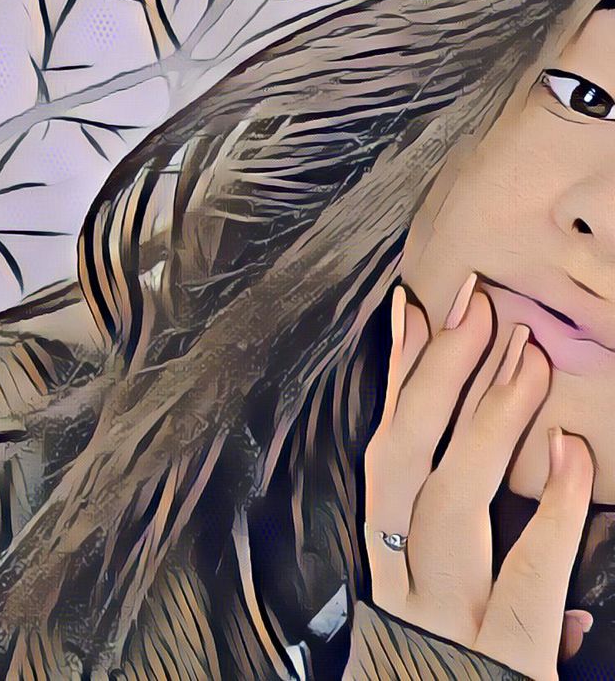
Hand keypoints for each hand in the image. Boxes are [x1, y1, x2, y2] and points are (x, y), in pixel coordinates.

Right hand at [364, 274, 594, 680]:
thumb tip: (560, 517)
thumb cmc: (456, 677)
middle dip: (435, 378)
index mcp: (389, 566)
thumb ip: (499, 572)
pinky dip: (547, 512)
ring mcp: (445, 621)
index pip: (383, 452)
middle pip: (404, 463)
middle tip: (477, 309)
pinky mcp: (502, 661)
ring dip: (486, 423)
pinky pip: (524, 581)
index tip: (415, 308)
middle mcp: (403, 585)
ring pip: (449, 505)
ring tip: (524, 357)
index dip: (395, 379)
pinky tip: (569, 454)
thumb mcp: (461, 617)